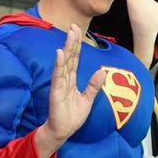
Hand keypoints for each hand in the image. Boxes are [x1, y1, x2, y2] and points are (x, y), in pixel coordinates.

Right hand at [35, 24, 106, 157]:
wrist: (63, 131)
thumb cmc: (72, 117)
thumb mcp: (88, 100)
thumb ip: (93, 86)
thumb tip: (102, 71)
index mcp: (71, 80)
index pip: (75, 59)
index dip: (77, 45)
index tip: (77, 31)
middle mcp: (64, 79)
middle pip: (69, 57)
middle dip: (71, 41)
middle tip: (73, 26)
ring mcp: (59, 85)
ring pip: (64, 63)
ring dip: (66, 48)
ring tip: (69, 35)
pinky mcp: (56, 93)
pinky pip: (58, 77)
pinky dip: (59, 65)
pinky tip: (60, 54)